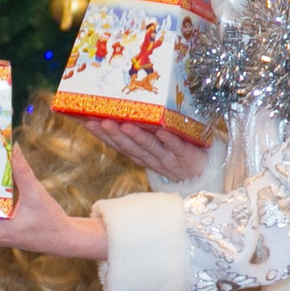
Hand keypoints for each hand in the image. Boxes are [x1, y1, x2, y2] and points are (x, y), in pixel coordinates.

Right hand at [83, 118, 211, 181]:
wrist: (200, 176)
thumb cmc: (173, 157)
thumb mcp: (152, 150)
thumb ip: (139, 137)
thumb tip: (121, 114)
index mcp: (141, 156)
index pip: (119, 146)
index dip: (103, 136)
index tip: (89, 123)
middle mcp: (150, 158)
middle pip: (130, 147)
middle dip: (115, 135)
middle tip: (103, 123)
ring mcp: (167, 158)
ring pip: (149, 147)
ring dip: (136, 137)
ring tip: (125, 126)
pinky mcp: (184, 155)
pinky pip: (175, 146)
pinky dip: (168, 139)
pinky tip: (161, 131)